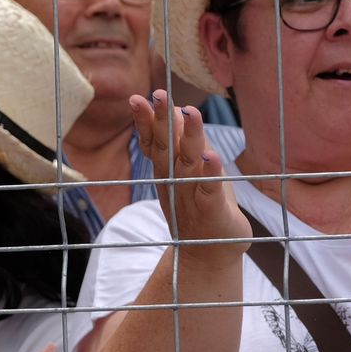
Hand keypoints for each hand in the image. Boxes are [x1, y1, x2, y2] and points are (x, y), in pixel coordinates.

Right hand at [131, 90, 250, 258]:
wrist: (208, 256)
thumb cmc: (199, 207)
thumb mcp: (187, 172)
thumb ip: (181, 143)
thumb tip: (175, 108)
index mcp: (168, 172)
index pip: (154, 142)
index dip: (146, 121)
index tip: (138, 97)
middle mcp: (176, 182)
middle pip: (167, 148)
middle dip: (162, 121)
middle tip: (157, 95)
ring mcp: (192, 197)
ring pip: (189, 163)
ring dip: (190, 137)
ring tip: (191, 112)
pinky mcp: (212, 212)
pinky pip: (210, 191)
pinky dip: (210, 174)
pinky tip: (212, 156)